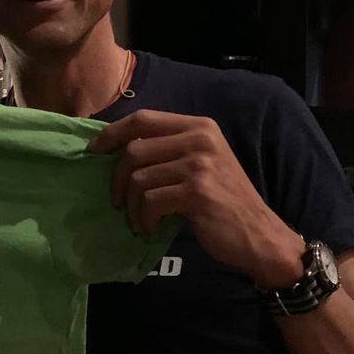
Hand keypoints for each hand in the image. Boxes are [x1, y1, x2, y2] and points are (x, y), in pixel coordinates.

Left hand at [88, 109, 302, 286]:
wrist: (259, 234)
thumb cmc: (223, 202)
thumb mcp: (201, 164)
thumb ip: (169, 150)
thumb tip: (117, 150)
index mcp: (199, 127)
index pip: (142, 119)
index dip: (112, 133)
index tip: (94, 152)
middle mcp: (200, 139)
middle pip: (134, 149)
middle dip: (117, 179)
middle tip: (118, 201)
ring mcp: (199, 165)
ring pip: (138, 178)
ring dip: (131, 206)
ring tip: (139, 220)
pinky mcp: (197, 192)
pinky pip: (150, 201)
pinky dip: (144, 218)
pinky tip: (151, 228)